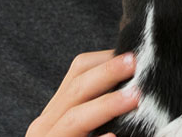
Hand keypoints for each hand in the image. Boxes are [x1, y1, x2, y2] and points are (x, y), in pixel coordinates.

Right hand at [26, 50, 140, 136]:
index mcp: (56, 113)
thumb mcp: (87, 126)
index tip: (132, 54)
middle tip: (136, 63)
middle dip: (107, 73)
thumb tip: (135, 85)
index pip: (76, 73)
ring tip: (133, 98)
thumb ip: (102, 110)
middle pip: (75, 89)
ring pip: (73, 119)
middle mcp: (45, 127)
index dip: (104, 60)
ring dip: (105, 106)